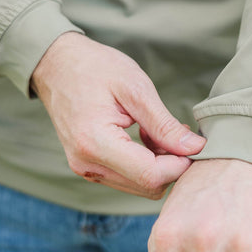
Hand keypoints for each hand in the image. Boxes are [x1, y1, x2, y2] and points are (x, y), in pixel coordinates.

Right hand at [31, 32, 205, 198]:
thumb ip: (164, 124)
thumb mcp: (135, 88)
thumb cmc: (94, 68)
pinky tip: (144, 137)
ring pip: (140, 186)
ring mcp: (85, 169)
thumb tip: (195, 148)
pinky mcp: (88, 167)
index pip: (150, 175)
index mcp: (95, 143)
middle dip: (172, 165)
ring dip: (159, 164)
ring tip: (158, 131)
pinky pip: (127, 178)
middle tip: (178, 133)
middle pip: (148, 186)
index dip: (180, 164)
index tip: (193, 142)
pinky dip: (144, 163)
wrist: (56, 65)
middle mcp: (87, 164)